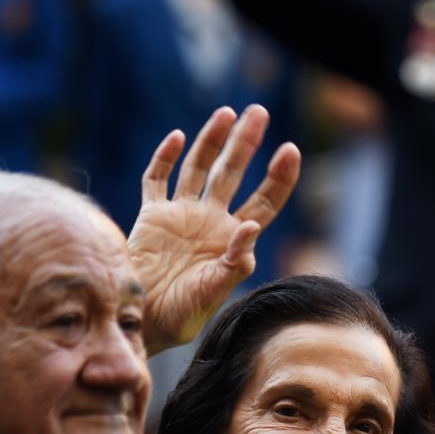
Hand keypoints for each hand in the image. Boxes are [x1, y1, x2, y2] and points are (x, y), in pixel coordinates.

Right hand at [129, 105, 300, 355]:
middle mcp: (210, 221)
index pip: (265, 202)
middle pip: (233, 173)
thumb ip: (235, 261)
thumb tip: (251, 227)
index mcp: (233, 240)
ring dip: (211, 140)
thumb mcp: (215, 290)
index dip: (279, 177)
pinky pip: (157, 180)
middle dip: (246, 143)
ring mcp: (181, 215)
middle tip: (259, 112)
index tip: (291, 150)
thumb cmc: (184, 314)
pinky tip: (178, 137)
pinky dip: (165, 158)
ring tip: (226, 112)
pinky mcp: (152, 216)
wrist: (143, 321)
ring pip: (199, 168)